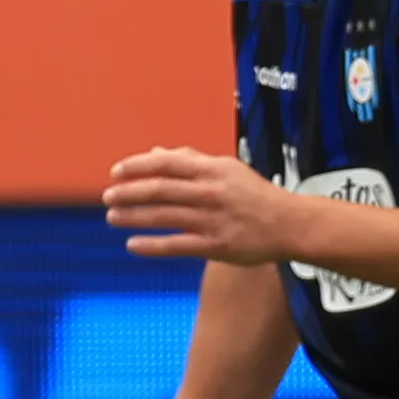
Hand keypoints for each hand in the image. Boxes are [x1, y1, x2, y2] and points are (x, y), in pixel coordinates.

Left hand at [103, 146, 300, 266]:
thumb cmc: (255, 195)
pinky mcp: (217, 246)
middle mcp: (212, 193)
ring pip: (164, 217)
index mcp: (213, 170)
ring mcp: (214, 220)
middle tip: (107, 197)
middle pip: (160, 190)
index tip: (115, 172)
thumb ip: (190, 160)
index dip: (136, 166)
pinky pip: (177, 245)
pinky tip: (132, 244)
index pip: (166, 163)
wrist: (292, 225)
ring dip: (133, 216)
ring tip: (112, 217)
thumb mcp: (227, 169)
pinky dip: (152, 245)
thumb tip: (154, 152)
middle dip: (128, 193)